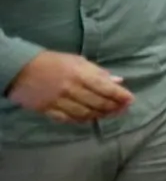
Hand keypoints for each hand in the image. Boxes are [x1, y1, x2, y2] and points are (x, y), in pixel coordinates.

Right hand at [5, 51, 132, 122]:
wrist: (20, 69)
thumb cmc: (52, 61)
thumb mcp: (77, 60)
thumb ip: (98, 72)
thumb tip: (118, 80)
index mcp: (80, 74)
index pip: (106, 88)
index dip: (121, 96)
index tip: (130, 99)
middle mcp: (72, 89)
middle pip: (98, 103)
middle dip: (114, 107)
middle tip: (123, 109)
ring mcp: (59, 101)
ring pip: (86, 114)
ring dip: (100, 115)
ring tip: (109, 113)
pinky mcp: (48, 110)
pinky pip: (69, 119)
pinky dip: (82, 120)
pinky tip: (90, 118)